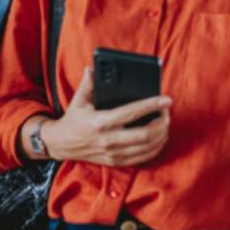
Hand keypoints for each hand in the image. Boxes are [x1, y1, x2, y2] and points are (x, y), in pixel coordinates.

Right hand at [40, 67, 170, 167]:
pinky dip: (156, 148)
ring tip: (166, 123)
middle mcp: (108, 139)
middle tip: (167, 112)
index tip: (166, 100)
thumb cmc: (73, 120)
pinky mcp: (116, 161)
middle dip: (162, 122)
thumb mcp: (79, 100)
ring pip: (147, 147)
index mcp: (100, 122)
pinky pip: (142, 157)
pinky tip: (160, 138)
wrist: (61, 144)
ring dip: (161, 135)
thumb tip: (92, 68)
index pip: (131, 113)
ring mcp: (113, 153)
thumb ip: (88, 84)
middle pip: (145, 134)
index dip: (151, 105)